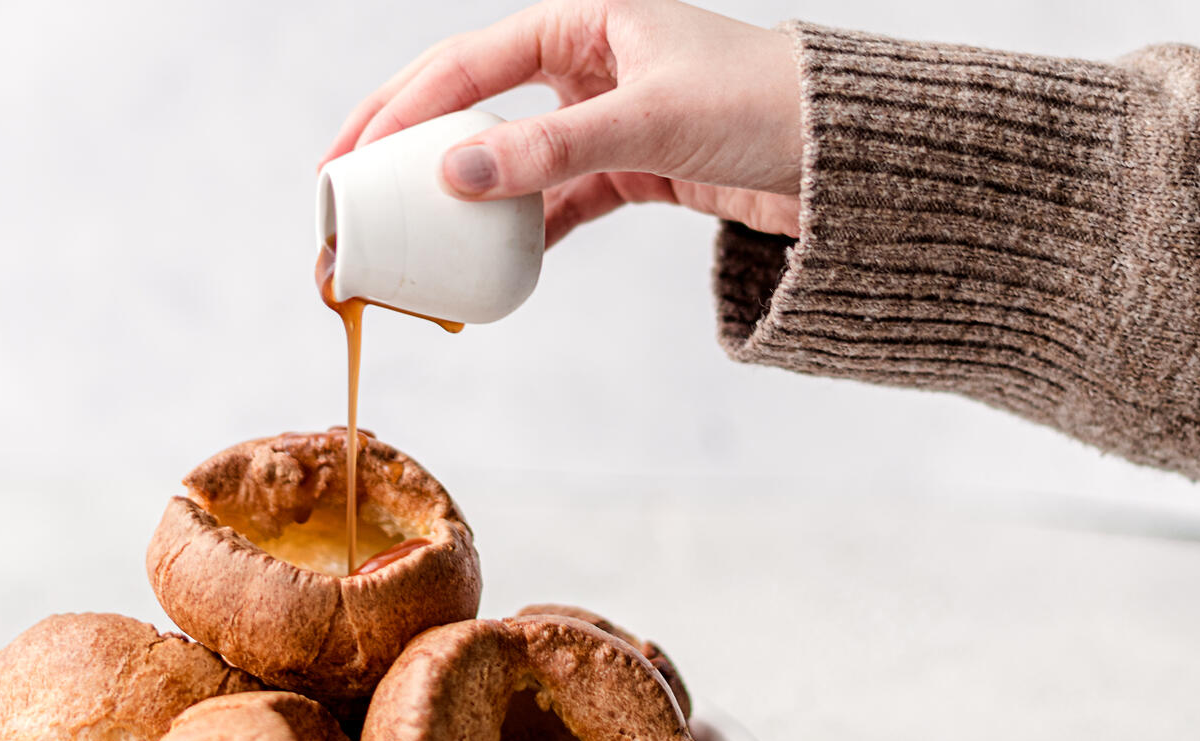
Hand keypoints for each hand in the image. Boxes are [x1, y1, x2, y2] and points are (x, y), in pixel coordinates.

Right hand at [320, 0, 802, 246]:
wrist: (849, 159)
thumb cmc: (765, 106)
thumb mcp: (650, 120)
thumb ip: (552, 148)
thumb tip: (453, 172)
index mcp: (586, 18)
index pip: (469, 61)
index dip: (401, 107)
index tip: (351, 157)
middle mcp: (589, 61)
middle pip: (475, 103)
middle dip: (411, 147)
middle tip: (350, 192)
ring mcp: (606, 117)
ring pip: (513, 156)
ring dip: (465, 195)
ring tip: (408, 233)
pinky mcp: (631, 168)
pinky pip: (560, 199)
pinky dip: (529, 228)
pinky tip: (494, 258)